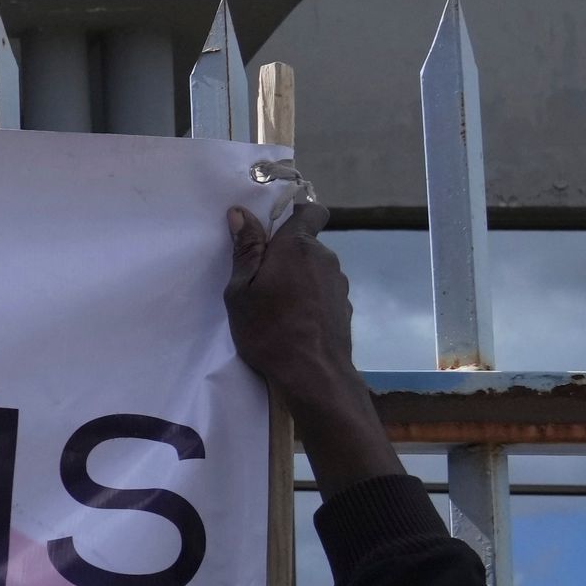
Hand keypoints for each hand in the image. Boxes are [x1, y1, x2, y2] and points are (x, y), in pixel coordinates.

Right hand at [225, 202, 403, 490]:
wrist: (314, 374)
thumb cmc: (268, 330)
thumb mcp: (241, 291)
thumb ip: (245, 250)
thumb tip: (241, 213)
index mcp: (297, 247)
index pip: (311, 211)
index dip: (296, 213)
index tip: (275, 230)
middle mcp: (325, 258)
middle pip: (307, 244)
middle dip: (287, 255)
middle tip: (260, 280)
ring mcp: (339, 283)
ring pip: (315, 269)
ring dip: (299, 279)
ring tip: (277, 307)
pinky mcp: (345, 306)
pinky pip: (323, 291)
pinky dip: (310, 299)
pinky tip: (295, 322)